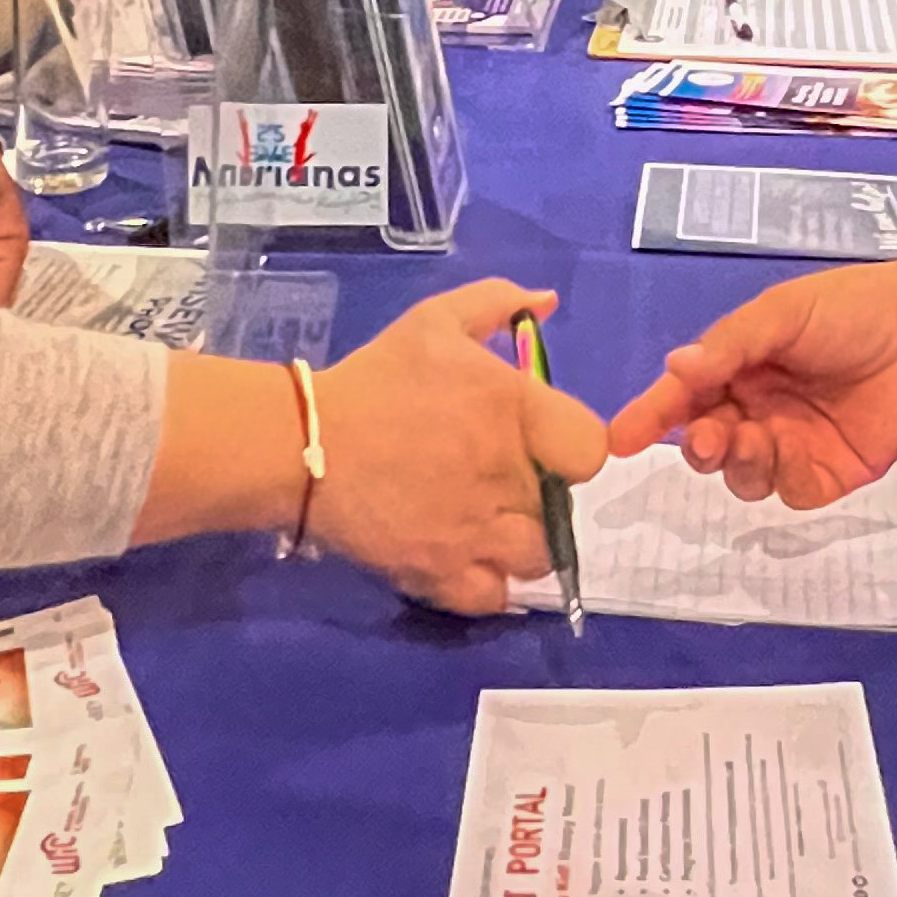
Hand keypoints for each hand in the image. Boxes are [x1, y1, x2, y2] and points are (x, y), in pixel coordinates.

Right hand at [309, 279, 608, 615]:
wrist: (306, 442)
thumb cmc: (377, 379)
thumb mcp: (435, 321)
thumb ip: (498, 302)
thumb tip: (548, 300)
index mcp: (515, 410)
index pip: (590, 450)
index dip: (571, 448)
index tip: (542, 443)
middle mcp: (508, 476)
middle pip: (561, 506)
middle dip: (539, 494)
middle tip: (500, 481)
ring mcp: (476, 532)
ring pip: (537, 557)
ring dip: (521, 542)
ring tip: (488, 523)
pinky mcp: (442, 574)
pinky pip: (496, 596)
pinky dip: (489, 584)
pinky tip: (468, 557)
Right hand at [609, 268, 896, 506]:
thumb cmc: (848, 311)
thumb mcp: (781, 314)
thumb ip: (729, 345)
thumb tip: (675, 368)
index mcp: (735, 369)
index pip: (682, 398)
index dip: (649, 417)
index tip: (619, 440)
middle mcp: (754, 412)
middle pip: (704, 445)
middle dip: (697, 446)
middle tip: (709, 437)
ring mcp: (788, 447)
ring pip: (740, 476)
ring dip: (737, 462)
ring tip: (757, 437)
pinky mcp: (824, 476)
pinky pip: (786, 492)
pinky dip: (780, 476)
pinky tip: (794, 450)